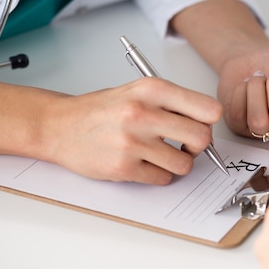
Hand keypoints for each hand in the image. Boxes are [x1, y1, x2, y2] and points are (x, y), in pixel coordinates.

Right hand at [41, 78, 221, 184]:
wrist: (60, 126)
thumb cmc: (104, 110)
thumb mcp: (140, 91)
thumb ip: (175, 104)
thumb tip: (209, 125)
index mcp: (153, 89)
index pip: (208, 109)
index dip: (209, 122)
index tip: (201, 126)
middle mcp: (143, 113)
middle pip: (202, 138)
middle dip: (199, 146)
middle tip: (185, 145)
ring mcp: (132, 142)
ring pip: (185, 164)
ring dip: (177, 163)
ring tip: (160, 154)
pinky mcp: (123, 167)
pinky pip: (163, 179)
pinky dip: (158, 175)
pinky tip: (143, 163)